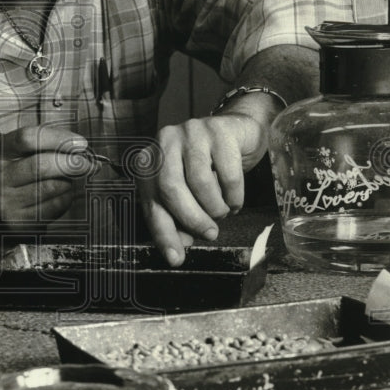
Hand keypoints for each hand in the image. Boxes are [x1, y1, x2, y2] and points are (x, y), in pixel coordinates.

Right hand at [0, 126, 93, 228]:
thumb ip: (44, 146)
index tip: (80, 143)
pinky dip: (65, 198)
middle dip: (72, 163)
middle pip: (42, 164)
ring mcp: (6, 201)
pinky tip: (60, 195)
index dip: (58, 138)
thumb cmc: (13, 178)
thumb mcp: (17, 156)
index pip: (28, 138)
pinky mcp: (18, 222)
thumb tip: (80, 148)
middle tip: (88, 163)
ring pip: (52, 187)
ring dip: (68, 182)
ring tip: (67, 181)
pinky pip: (54, 206)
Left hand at [138, 112, 266, 265]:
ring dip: (215, 206)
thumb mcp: (188, 191)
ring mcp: (191, 131)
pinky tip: (234, 199)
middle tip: (210, 233)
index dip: (163, 232)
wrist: (238, 130)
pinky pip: (227, 173)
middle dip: (192, 218)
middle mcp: (165, 142)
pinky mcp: (218, 130)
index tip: (176, 258)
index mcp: (150, 160)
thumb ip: (179, 217)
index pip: (151, 201)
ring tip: (222, 211)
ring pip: (199, 181)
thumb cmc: (208, 166)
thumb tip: (179, 247)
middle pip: (170, 189)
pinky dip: (234, 195)